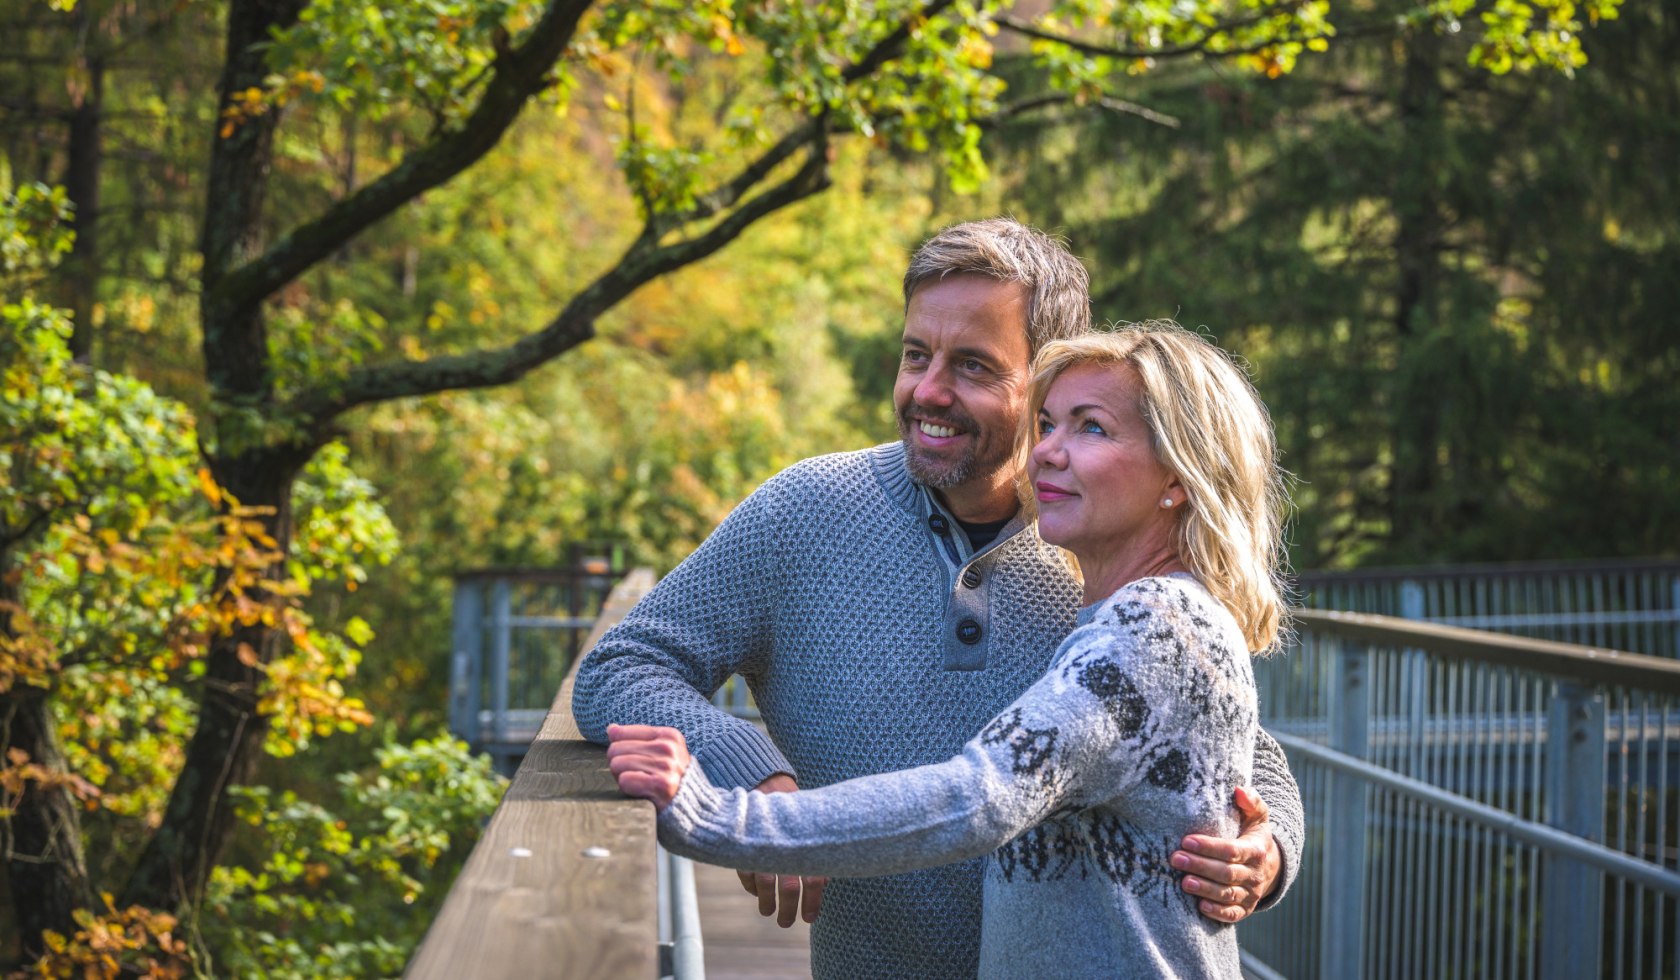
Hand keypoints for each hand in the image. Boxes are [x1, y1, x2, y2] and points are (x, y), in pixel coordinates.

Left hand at [606, 724, 691, 809]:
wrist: (694, 805)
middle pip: (615, 749)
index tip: (634, 760)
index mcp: (668, 735)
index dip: (621, 750)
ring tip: (639, 783)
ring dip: (622, 777)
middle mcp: (668, 747)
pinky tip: (641, 791)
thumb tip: (611, 729)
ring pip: (617, 764)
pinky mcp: (661, 784)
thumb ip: (637, 738)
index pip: (620, 734)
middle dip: (619, 764)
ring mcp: (666, 765)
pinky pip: (624, 780)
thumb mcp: (662, 751)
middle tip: (636, 775)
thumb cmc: (672, 777)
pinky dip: (627, 788)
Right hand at [735, 773, 826, 926]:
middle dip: (788, 910)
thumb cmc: (795, 810)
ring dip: (767, 902)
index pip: (814, 878)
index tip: (809, 918)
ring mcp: (763, 847)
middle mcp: (785, 848)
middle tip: (786, 923)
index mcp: (806, 844)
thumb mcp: (810, 827)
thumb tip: (825, 883)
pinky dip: (751, 886)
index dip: (812, 901)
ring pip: (765, 884)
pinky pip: (747, 874)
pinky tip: (756, 892)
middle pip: (790, 887)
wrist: (767, 783)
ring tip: (768, 912)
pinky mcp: (744, 847)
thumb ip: (819, 853)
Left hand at [1171, 786, 1279, 923]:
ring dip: (1205, 889)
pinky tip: (1200, 906)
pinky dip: (1218, 912)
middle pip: (1226, 873)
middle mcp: (1254, 874)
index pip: (1232, 850)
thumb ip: (1251, 801)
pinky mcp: (1245, 908)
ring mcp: (1250, 893)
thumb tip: (1238, 789)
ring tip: (1184, 882)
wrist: (1270, 865)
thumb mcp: (1257, 817)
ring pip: (1228, 894)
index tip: (1186, 841)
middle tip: (1175, 859)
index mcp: (1256, 850)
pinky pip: (1233, 914)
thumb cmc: (1253, 835)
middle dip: (1200, 866)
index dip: (1209, 847)